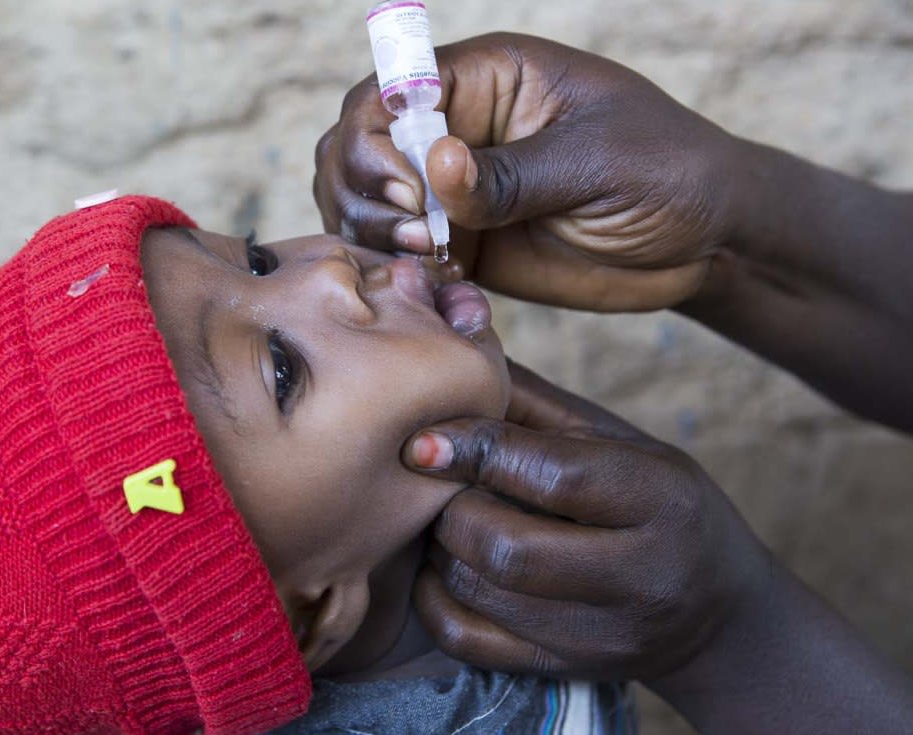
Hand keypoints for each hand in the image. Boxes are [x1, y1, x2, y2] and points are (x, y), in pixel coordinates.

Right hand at [314, 33, 742, 310]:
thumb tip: (435, 166)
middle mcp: (456, 128)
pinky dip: (397, 272)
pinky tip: (435, 287)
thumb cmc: (668, 171)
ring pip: (364, 201)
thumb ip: (512, 174)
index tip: (409, 191)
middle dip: (362, 190)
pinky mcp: (462, 243)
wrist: (705, 240)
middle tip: (420, 235)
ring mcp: (453, 189)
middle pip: (355, 143)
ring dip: (372, 233)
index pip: (390, 89)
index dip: (375, 138)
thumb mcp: (595, 163)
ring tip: (429, 260)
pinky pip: (400, 254)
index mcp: (486, 79)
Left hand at [404, 360, 770, 679]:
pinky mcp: (566, 670)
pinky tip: (441, 569)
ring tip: (441, 519)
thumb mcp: (625, 444)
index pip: (555, 474)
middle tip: (434, 485)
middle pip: (506, 545)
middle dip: (450, 508)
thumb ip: (540, 406)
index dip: (476, 450)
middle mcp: (640, 575)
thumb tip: (456, 351)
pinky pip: (469, 642)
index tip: (424, 438)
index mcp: (660, 499)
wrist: (719, 615)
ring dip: (439, 549)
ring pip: (480, 592)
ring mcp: (602, 635)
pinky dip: (434, 600)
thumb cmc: (660, 506)